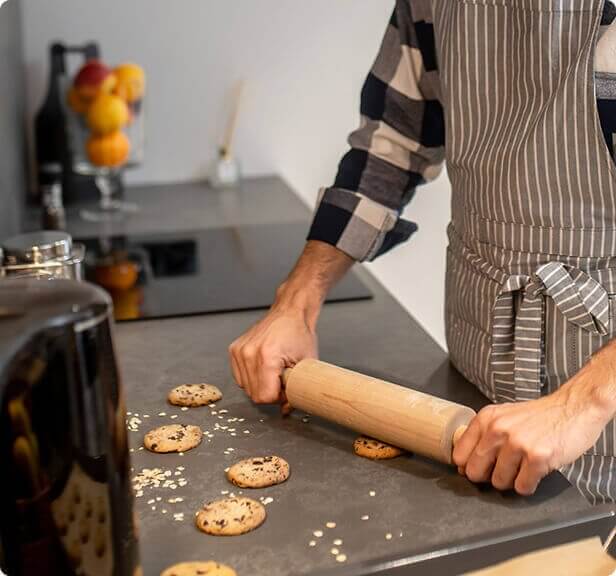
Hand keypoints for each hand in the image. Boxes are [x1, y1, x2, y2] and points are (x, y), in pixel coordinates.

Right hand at [229, 304, 317, 405]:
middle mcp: (248, 353)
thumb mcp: (306, 364)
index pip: (264, 397)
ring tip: (274, 370)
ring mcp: (239, 351)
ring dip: (260, 384)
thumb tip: (285, 410)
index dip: (278, 397)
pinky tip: (264, 366)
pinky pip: (240, 377)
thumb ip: (298, 389)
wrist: (290, 312)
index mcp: (267, 356)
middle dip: (270, 392)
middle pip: (254, 394)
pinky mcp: (234, 350)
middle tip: (282, 378)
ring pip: (245, 387)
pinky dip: (252, 377)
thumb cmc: (299, 334)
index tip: (287, 388)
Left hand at [453, 354, 615, 494]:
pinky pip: (522, 486)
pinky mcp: (537, 457)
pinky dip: (528, 485)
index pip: (460, 455)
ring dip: (511, 481)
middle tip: (503, 471)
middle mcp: (498, 430)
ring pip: (499, 482)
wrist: (573, 408)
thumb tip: (465, 464)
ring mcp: (517, 443)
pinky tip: (535, 472)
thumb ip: (484, 435)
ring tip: (523, 467)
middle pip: (475, 472)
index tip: (478, 469)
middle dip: (487, 477)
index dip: (468, 466)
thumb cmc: (540, 415)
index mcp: (486, 419)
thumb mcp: (504, 416)